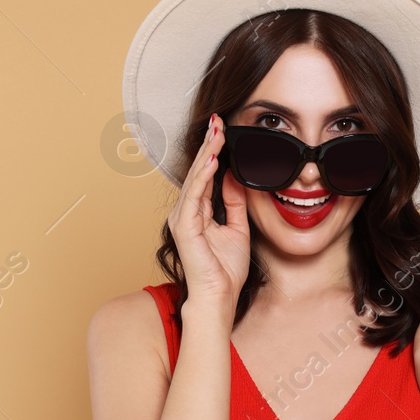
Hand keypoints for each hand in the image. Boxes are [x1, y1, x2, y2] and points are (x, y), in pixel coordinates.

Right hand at [167, 112, 249, 306]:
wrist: (219, 297)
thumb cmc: (225, 271)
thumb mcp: (238, 228)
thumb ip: (235, 203)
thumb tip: (236, 176)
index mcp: (196, 213)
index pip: (205, 176)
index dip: (213, 153)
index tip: (222, 131)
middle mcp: (185, 213)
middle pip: (198, 173)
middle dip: (209, 146)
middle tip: (217, 122)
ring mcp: (182, 220)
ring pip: (195, 180)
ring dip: (207, 155)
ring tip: (217, 133)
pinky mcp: (184, 228)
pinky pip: (195, 196)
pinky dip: (204, 177)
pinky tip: (213, 161)